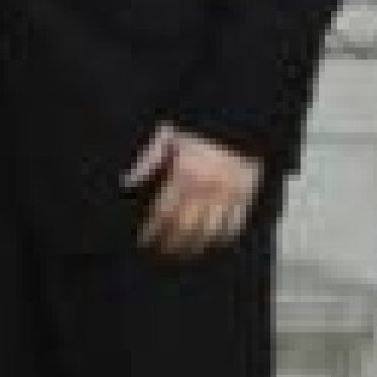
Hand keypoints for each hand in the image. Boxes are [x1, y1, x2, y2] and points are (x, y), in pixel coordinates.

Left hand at [123, 122, 262, 257]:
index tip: (143, 241)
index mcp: (185, 172)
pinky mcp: (248, 198)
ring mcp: (230, 195)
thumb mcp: (168, 133)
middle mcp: (207, 188)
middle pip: (185, 227)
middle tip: (158, 255)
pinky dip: (220, 240)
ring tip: (179, 257)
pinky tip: (208, 246)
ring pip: (209, 232)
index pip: (164, 212)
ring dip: (192, 247)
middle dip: (169, 244)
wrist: (241, 119)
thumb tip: (127, 182)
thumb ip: (147, 158)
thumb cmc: (199, 126)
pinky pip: (233, 228)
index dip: (153, 230)